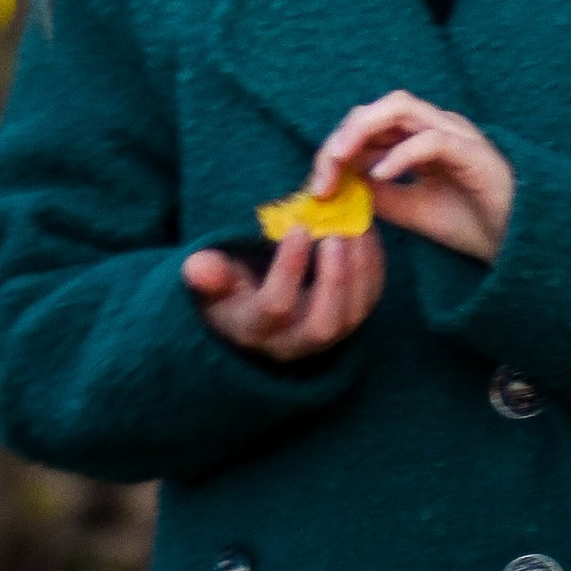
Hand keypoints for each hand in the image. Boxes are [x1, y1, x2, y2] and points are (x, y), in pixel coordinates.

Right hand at [182, 223, 384, 359]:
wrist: (254, 314)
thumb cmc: (229, 291)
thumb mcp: (212, 286)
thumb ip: (209, 275)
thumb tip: (197, 266)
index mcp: (255, 330)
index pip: (275, 307)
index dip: (289, 270)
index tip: (297, 228)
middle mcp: (293, 343)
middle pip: (323, 324)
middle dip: (335, 279)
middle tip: (337, 236)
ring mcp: (324, 337)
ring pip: (353, 315)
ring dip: (360, 270)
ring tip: (357, 227)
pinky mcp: (348, 323)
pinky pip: (368, 301)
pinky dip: (373, 267)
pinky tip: (367, 234)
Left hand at [319, 89, 514, 264]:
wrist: (520, 245)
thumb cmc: (470, 222)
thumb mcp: (412, 211)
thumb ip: (379, 195)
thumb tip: (341, 185)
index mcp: (419, 137)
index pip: (368, 125)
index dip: (336, 148)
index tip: (317, 187)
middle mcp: (435, 126)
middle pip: (377, 109)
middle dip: (341, 137)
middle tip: (321, 175)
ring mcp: (455, 134)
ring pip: (400, 108)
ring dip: (362, 131)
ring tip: (340, 162)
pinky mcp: (473, 152)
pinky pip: (432, 140)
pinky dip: (401, 154)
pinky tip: (380, 176)